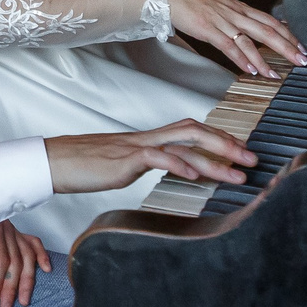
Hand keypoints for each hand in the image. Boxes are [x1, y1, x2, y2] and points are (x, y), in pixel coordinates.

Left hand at [0, 219, 49, 306]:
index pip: (0, 259)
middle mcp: (6, 228)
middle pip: (15, 261)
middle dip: (12, 288)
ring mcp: (12, 229)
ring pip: (27, 255)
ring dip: (28, 279)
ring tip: (25, 299)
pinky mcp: (14, 231)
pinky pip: (33, 242)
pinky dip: (41, 255)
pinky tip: (46, 269)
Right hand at [45, 122, 255, 194]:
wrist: (54, 162)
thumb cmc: (84, 166)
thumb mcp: (121, 166)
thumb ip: (145, 164)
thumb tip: (165, 170)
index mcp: (148, 140)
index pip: (190, 131)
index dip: (219, 138)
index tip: (241, 151)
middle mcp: (147, 139)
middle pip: (195, 131)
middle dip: (227, 144)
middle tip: (253, 159)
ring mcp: (136, 147)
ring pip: (184, 144)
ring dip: (215, 160)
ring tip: (238, 174)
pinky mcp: (124, 160)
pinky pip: (157, 157)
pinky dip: (180, 164)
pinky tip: (196, 176)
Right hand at [163, 0, 304, 77]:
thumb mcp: (216, 2)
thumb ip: (231, 13)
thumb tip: (242, 24)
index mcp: (238, 7)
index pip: (270, 21)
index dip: (288, 34)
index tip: (301, 45)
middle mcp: (234, 13)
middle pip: (267, 30)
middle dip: (287, 47)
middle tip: (302, 60)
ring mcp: (221, 21)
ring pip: (250, 41)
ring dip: (265, 59)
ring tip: (276, 74)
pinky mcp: (207, 29)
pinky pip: (228, 45)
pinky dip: (240, 59)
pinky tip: (249, 70)